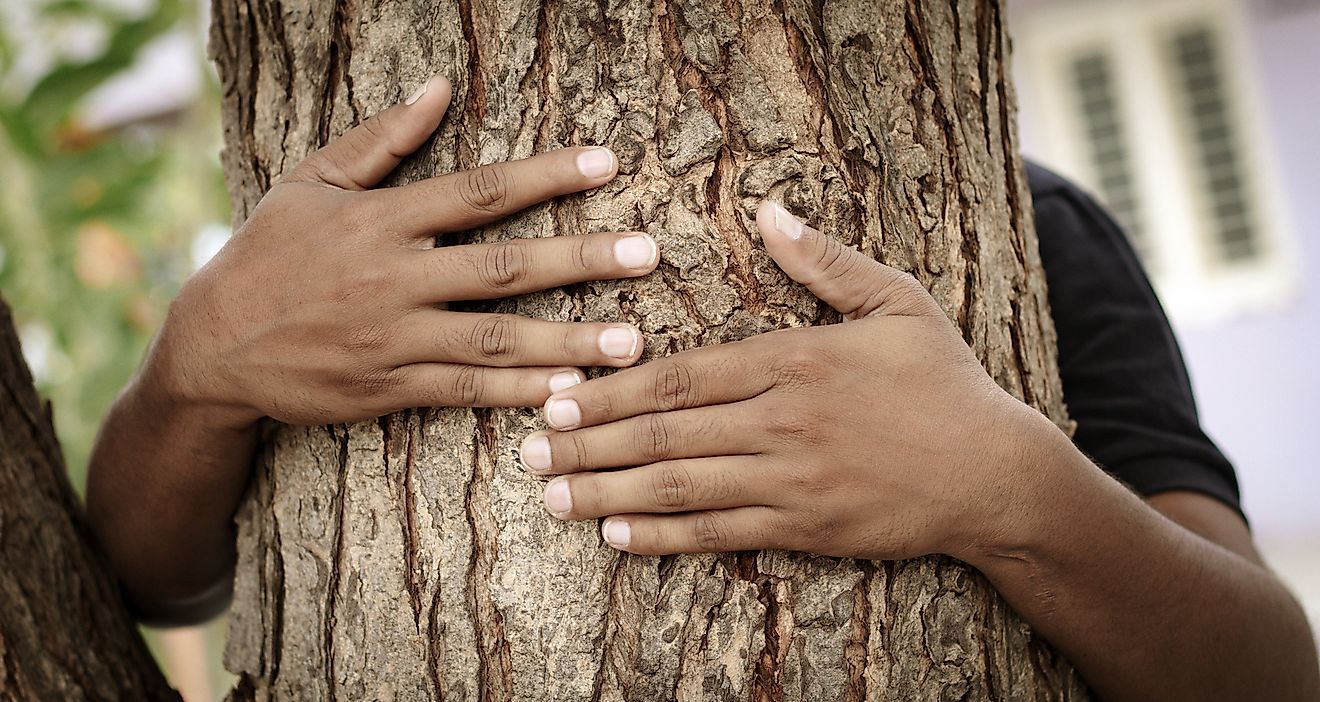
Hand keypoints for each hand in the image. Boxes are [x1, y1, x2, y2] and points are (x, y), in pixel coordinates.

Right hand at [150, 75, 658, 427]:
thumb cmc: (267, 255)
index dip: (546, 175)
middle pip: (503, 267)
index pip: (478, 191)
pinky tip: (570, 391)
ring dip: (569, 340)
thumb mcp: (311, 184)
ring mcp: (392, 337)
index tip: (607, 162)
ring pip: (495, 339)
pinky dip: (518, 392)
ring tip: (633, 342)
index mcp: (381, 219)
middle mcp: (393, 276)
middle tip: (648, 253)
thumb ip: (381, 140)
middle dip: (581, 260)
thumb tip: (439, 88)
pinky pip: (464, 391)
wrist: (212, 346)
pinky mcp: (388, 388)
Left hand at [518, 201, 1065, 561]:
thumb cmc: (944, 383)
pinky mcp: (804, 529)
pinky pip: (719, 533)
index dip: (611, 390)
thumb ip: (825, 261)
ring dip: (608, 491)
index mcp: (792, 361)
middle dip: (589, 441)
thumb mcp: (896, 303)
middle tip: (531, 448)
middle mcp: (780, 422)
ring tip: (552, 494)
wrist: (994, 474)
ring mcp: (789, 481)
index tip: (559, 393)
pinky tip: (617, 535)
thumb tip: (770, 211)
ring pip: (679, 486)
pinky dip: (663, 535)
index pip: (680, 378)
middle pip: (664, 434)